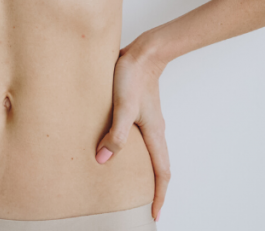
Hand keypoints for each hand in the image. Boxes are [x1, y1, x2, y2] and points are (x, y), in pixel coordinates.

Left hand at [94, 33, 169, 221]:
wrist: (143, 51)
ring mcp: (148, 122)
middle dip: (154, 189)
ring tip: (133, 186)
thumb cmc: (134, 76)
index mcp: (155, 134)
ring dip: (145, 172)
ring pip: (150, 154)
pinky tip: (119, 152)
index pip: (162, 173)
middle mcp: (155, 131)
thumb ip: (115, 133)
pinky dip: (135, 154)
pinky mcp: (139, 112)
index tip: (154, 215)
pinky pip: (141, 141)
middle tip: (144, 206)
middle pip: (159, 167)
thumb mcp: (123, 106)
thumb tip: (102, 159)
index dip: (159, 196)